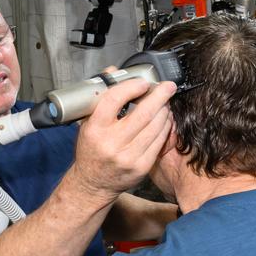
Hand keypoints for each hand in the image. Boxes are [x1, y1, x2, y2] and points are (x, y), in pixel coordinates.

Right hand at [69, 78, 175, 198]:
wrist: (93, 183)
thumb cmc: (91, 150)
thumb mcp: (87, 123)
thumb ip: (101, 97)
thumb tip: (113, 72)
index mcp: (94, 128)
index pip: (114, 100)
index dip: (132, 87)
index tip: (143, 82)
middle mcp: (111, 143)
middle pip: (142, 113)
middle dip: (160, 96)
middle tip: (168, 86)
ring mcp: (128, 156)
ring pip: (155, 126)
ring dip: (164, 111)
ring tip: (165, 103)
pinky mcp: (141, 167)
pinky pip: (159, 141)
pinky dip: (165, 127)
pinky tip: (164, 120)